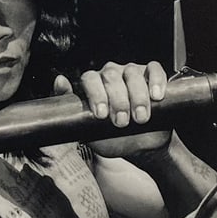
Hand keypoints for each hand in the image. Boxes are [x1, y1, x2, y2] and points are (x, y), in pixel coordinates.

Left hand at [53, 61, 171, 158]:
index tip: (101, 115)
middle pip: (111, 76)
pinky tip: (156, 96)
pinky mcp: (153, 76)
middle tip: (121, 122)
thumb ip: (71, 110)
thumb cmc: (113, 138)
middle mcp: (112, 74)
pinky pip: (154, 69)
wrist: (141, 148)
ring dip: (137, 96)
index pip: (90, 79)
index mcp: (94, 84)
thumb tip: (60, 81)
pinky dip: (156, 81)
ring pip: (132, 73)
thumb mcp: (89, 131)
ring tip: (140, 118)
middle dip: (117, 101)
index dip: (95, 95)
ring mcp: (132, 72)